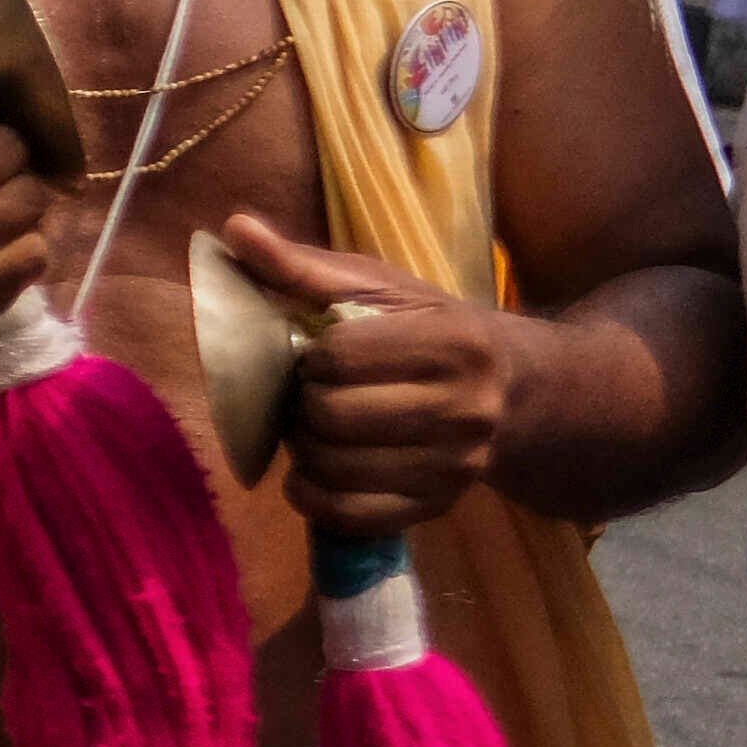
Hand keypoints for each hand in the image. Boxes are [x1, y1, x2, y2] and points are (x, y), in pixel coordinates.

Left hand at [215, 215, 511, 530]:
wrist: (512, 390)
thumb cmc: (429, 328)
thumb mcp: (378, 288)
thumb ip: (303, 266)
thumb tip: (235, 230)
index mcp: (453, 343)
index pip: (338, 357)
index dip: (311, 356)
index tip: (322, 354)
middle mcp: (464, 409)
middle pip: (331, 416)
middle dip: (304, 403)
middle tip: (313, 394)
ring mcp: (454, 466)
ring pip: (334, 469)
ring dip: (304, 449)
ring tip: (317, 428)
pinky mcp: (436, 507)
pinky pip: (349, 516)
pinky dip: (313, 497)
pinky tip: (314, 473)